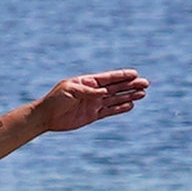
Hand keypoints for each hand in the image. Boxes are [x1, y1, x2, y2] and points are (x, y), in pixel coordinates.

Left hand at [35, 68, 151, 134]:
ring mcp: (94, 104)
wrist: (46, 116)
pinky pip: (109, 111)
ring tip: (143, 94)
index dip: (122, 76)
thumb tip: (104, 92)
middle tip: (145, 83)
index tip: (135, 74)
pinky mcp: (93, 115)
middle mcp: (93, 92)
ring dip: (129, 96)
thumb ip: (87, 92)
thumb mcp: (70, 91)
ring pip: (116, 99)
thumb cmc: (55, 99)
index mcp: (87, 82)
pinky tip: (131, 105)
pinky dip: (120, 109)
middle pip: (116, 88)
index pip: (109, 78)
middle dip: (130, 85)